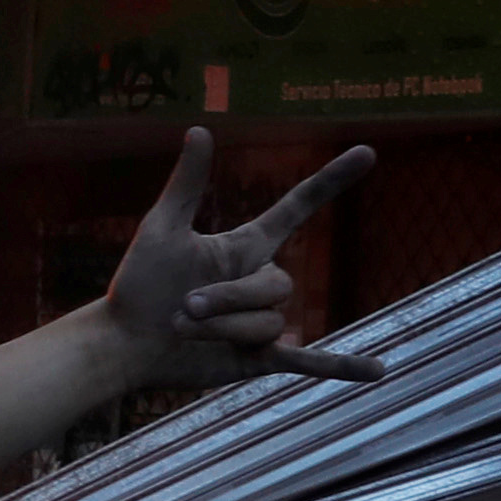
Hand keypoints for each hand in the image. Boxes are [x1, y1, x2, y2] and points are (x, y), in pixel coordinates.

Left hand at [103, 129, 380, 386]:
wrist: (123, 344)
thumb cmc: (137, 286)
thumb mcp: (161, 230)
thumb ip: (186, 184)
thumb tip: (200, 128)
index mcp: (245, 246)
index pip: (298, 207)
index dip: (330, 181)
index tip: (367, 153)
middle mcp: (259, 282)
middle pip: (276, 286)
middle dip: (227, 299)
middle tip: (183, 307)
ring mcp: (261, 322)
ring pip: (269, 324)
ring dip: (223, 330)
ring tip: (182, 330)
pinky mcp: (257, 360)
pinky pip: (308, 361)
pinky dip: (342, 366)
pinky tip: (378, 372)